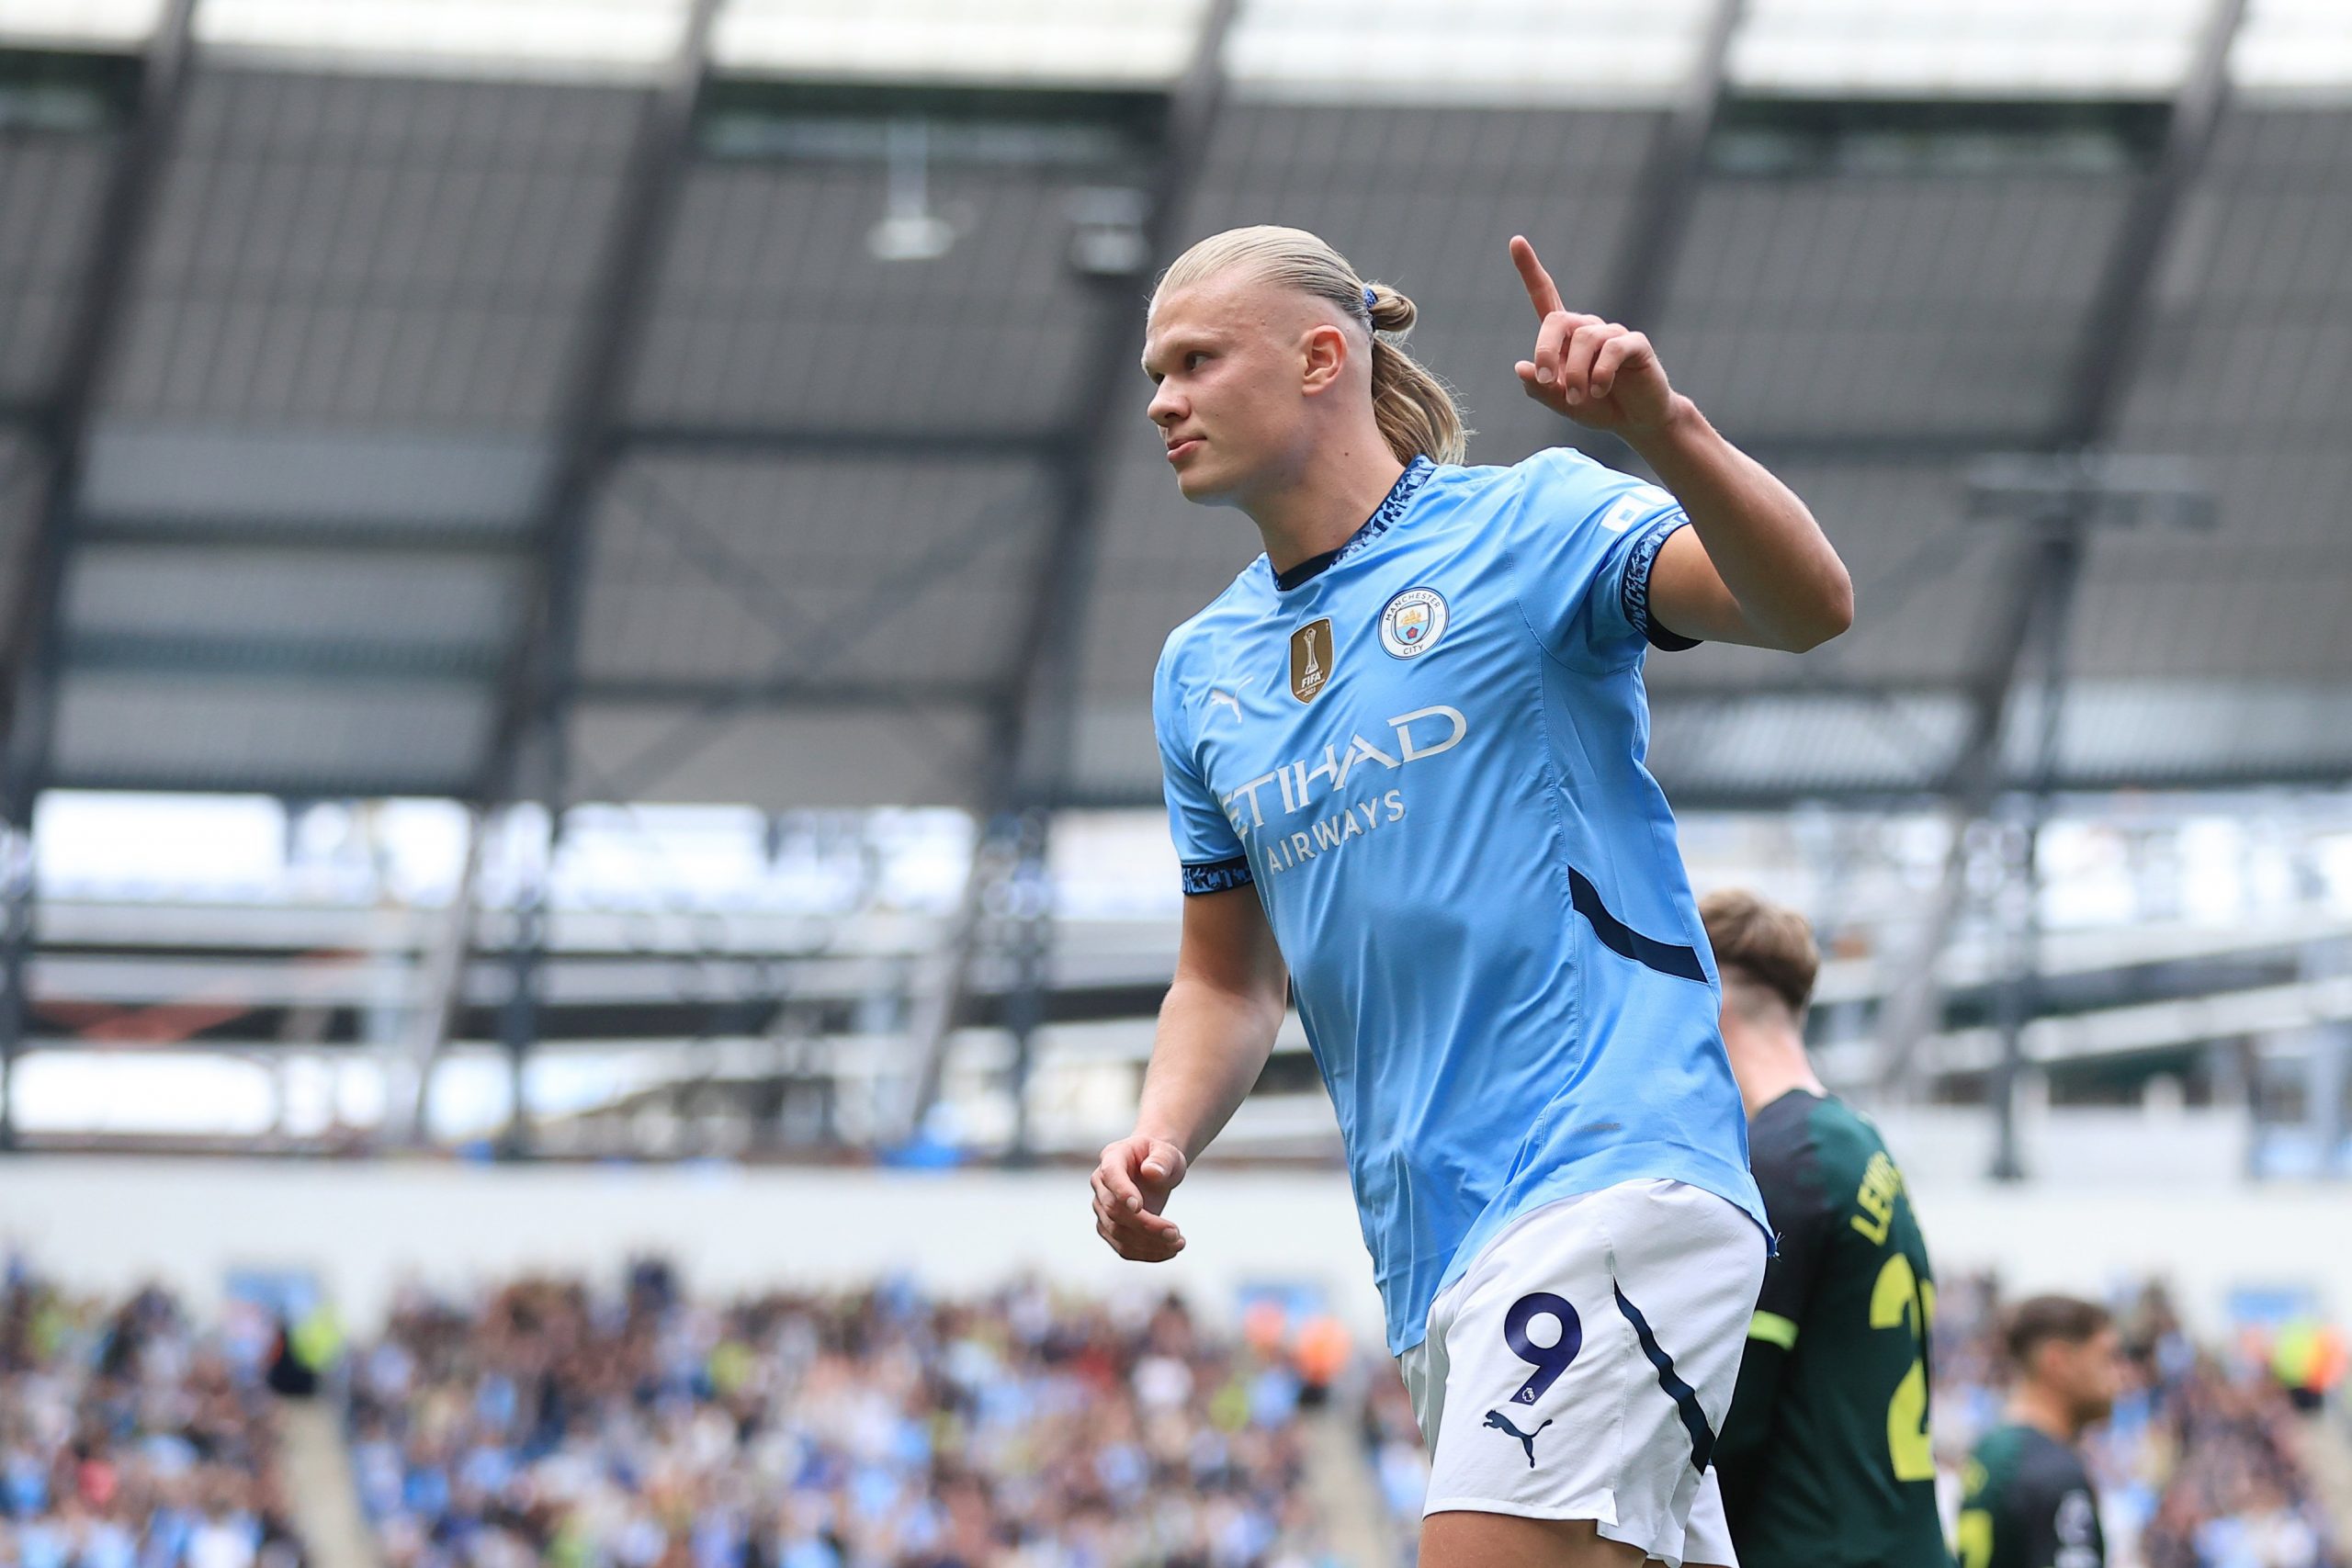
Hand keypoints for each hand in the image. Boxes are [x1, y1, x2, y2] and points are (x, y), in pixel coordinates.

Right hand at [1090, 1133, 1187, 1260]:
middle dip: (1145, 1225)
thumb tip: (1152, 1172)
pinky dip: (1147, 1253)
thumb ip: (1162, 1159)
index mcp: (1112, 1157)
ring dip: (1149, 1244)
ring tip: (1179, 1244)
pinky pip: (1123, 1247)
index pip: (1110, 1175)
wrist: (1155, 1169)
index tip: (1139, 1207)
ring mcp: (1102, 1208)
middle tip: (1175, 1233)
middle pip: (1114, 1210)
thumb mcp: (1167, 1151)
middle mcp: (1101, 1184)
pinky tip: (1168, 1251)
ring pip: (1118, 1233)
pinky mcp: (1110, 1228)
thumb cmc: (1160, 1157)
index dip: (1122, 1191)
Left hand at [1510, 235, 1680, 437]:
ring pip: (1584, 339)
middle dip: (1545, 351)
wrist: (1636, 421)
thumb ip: (1539, 388)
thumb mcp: (1561, 403)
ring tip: (1578, 398)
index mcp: (1564, 337)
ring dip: (1575, 374)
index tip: (1516, 241)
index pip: (1545, 295)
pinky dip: (1600, 373)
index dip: (1530, 269)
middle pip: (1557, 320)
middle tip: (1546, 382)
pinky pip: (1612, 349)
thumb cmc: (1597, 407)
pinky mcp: (1635, 344)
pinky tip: (1600, 390)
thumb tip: (1520, 366)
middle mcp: (1587, 327)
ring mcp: (1612, 333)